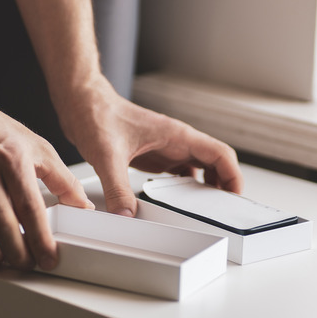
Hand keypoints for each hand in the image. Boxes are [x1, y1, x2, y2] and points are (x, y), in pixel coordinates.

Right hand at [0, 90, 91, 269]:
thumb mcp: (37, 147)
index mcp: (13, 160)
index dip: (40, 238)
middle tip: (28, 265)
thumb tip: (83, 206)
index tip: (49, 257)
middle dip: (17, 253)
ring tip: (5, 262)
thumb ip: (62, 179)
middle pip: (2, 225)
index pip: (30, 207)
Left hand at [59, 79, 243, 216]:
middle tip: (223, 211)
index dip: (234, 176)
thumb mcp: (107, 156)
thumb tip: (125, 215)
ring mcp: (166, 147)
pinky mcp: (154, 153)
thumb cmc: (97, 115)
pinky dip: (186, 186)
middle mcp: (176, 140)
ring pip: (200, 166)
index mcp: (177, 135)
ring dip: (207, 186)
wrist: (81, 101)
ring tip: (206, 209)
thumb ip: (117, 188)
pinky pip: (180, 170)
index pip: (220, 154)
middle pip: (215, 163)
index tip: (235, 198)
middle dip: (224, 185)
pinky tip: (179, 200)